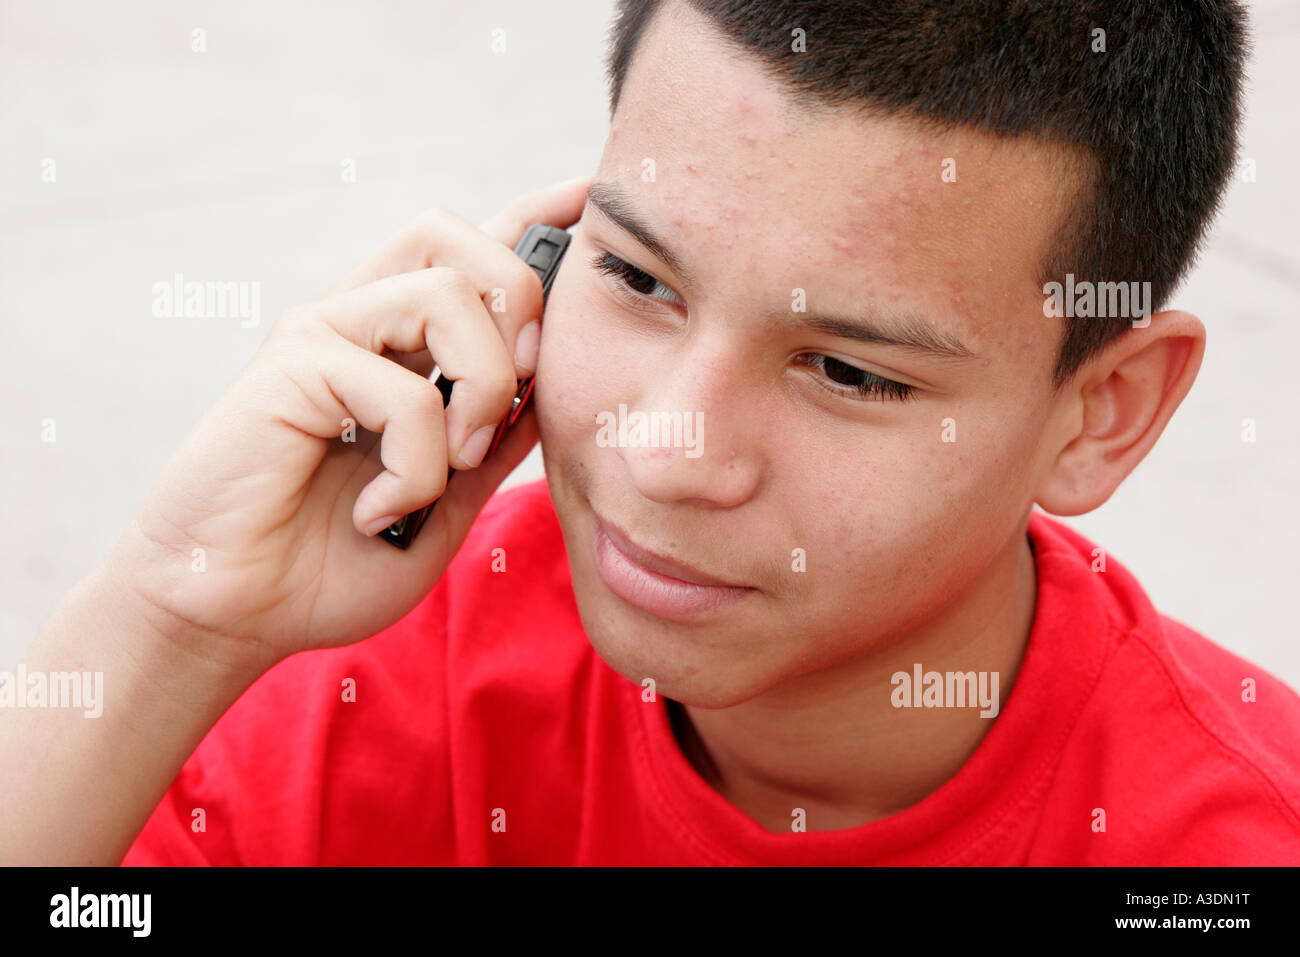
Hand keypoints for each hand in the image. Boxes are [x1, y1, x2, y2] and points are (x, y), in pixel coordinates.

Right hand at [103, 176, 589, 673]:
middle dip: (521, 304)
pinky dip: (417, 467)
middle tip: (519, 395)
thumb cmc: (335, 560)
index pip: (467, 251)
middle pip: (457, 238)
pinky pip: (403, 390)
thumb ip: (496, 440)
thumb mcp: (447, 498)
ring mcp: (322, 335)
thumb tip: (554, 384)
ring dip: (482, 390)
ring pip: (444, 295)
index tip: (587, 197)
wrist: (237, 613)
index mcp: (400, 346)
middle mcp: (360, 322)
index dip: (530, 215)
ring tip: (453, 464)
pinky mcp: (289, 366)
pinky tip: (381, 512)